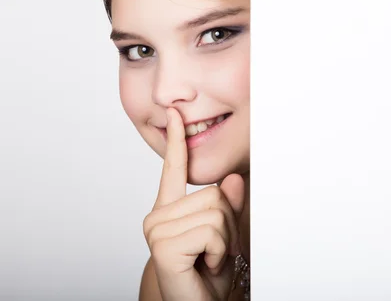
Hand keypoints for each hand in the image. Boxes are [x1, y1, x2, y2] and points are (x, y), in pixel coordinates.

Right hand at [142, 107, 244, 300]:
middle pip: (213, 193)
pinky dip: (219, 250)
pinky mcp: (163, 244)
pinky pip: (211, 230)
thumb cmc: (207, 275)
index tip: (175, 115)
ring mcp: (157, 229)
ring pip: (215, 210)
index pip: (173, 169)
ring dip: (224, 240)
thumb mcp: (224, 236)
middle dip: (227, 224)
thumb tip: (234, 180)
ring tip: (209, 259)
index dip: (175, 141)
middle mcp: (157, 216)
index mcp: (169, 210)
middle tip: (215, 250)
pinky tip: (204, 265)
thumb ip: (228, 206)